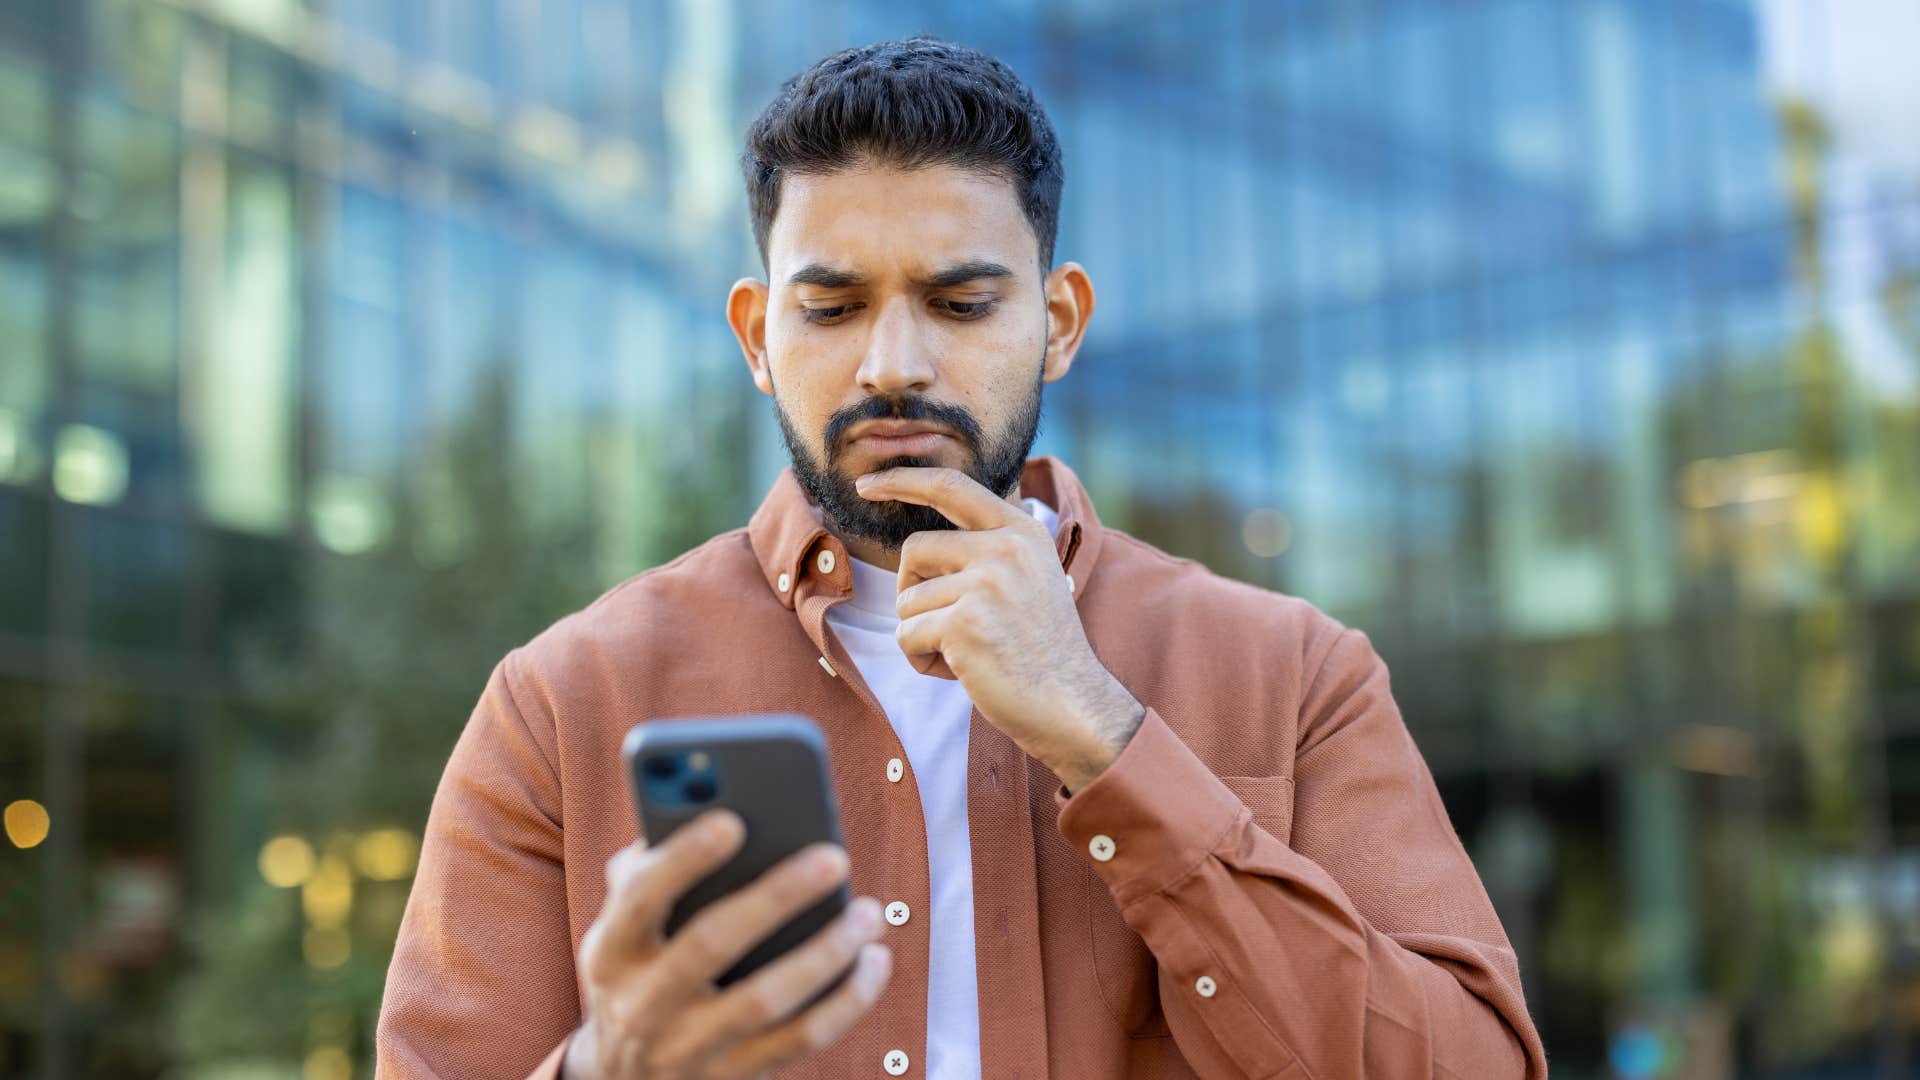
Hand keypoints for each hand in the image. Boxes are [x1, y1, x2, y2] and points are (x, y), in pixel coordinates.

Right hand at [564, 809, 891, 1078]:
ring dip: (826, 952)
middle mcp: (642, 1004)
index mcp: (611, 951)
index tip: (733, 820)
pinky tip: (874, 960)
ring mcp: (688, 1048)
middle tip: (835, 856)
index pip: (640, 899)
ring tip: (870, 912)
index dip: (682, 860)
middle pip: (711, 944)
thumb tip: (700, 807)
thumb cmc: (640, 970)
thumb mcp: (621, 929)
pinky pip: (801, 1041)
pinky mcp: (734, 1077)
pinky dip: (846, 1001)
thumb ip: (646, 872)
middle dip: (776, 897)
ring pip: (765, 1000)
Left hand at [855, 466, 1144, 790]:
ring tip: (967, 655)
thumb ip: (991, 550)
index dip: (902, 480)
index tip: (866, 484)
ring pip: (907, 601)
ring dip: (922, 635)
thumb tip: (926, 541)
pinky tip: (960, 672)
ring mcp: (986, 583)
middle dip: (913, 592)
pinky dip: (921, 660)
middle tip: (946, 627)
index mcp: (1021, 532)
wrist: (1073, 706)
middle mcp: (1004, 548)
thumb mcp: (1031, 579)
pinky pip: (906, 636)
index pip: (951, 486)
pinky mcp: (965, 622)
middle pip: (914, 551)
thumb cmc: (1043, 652)